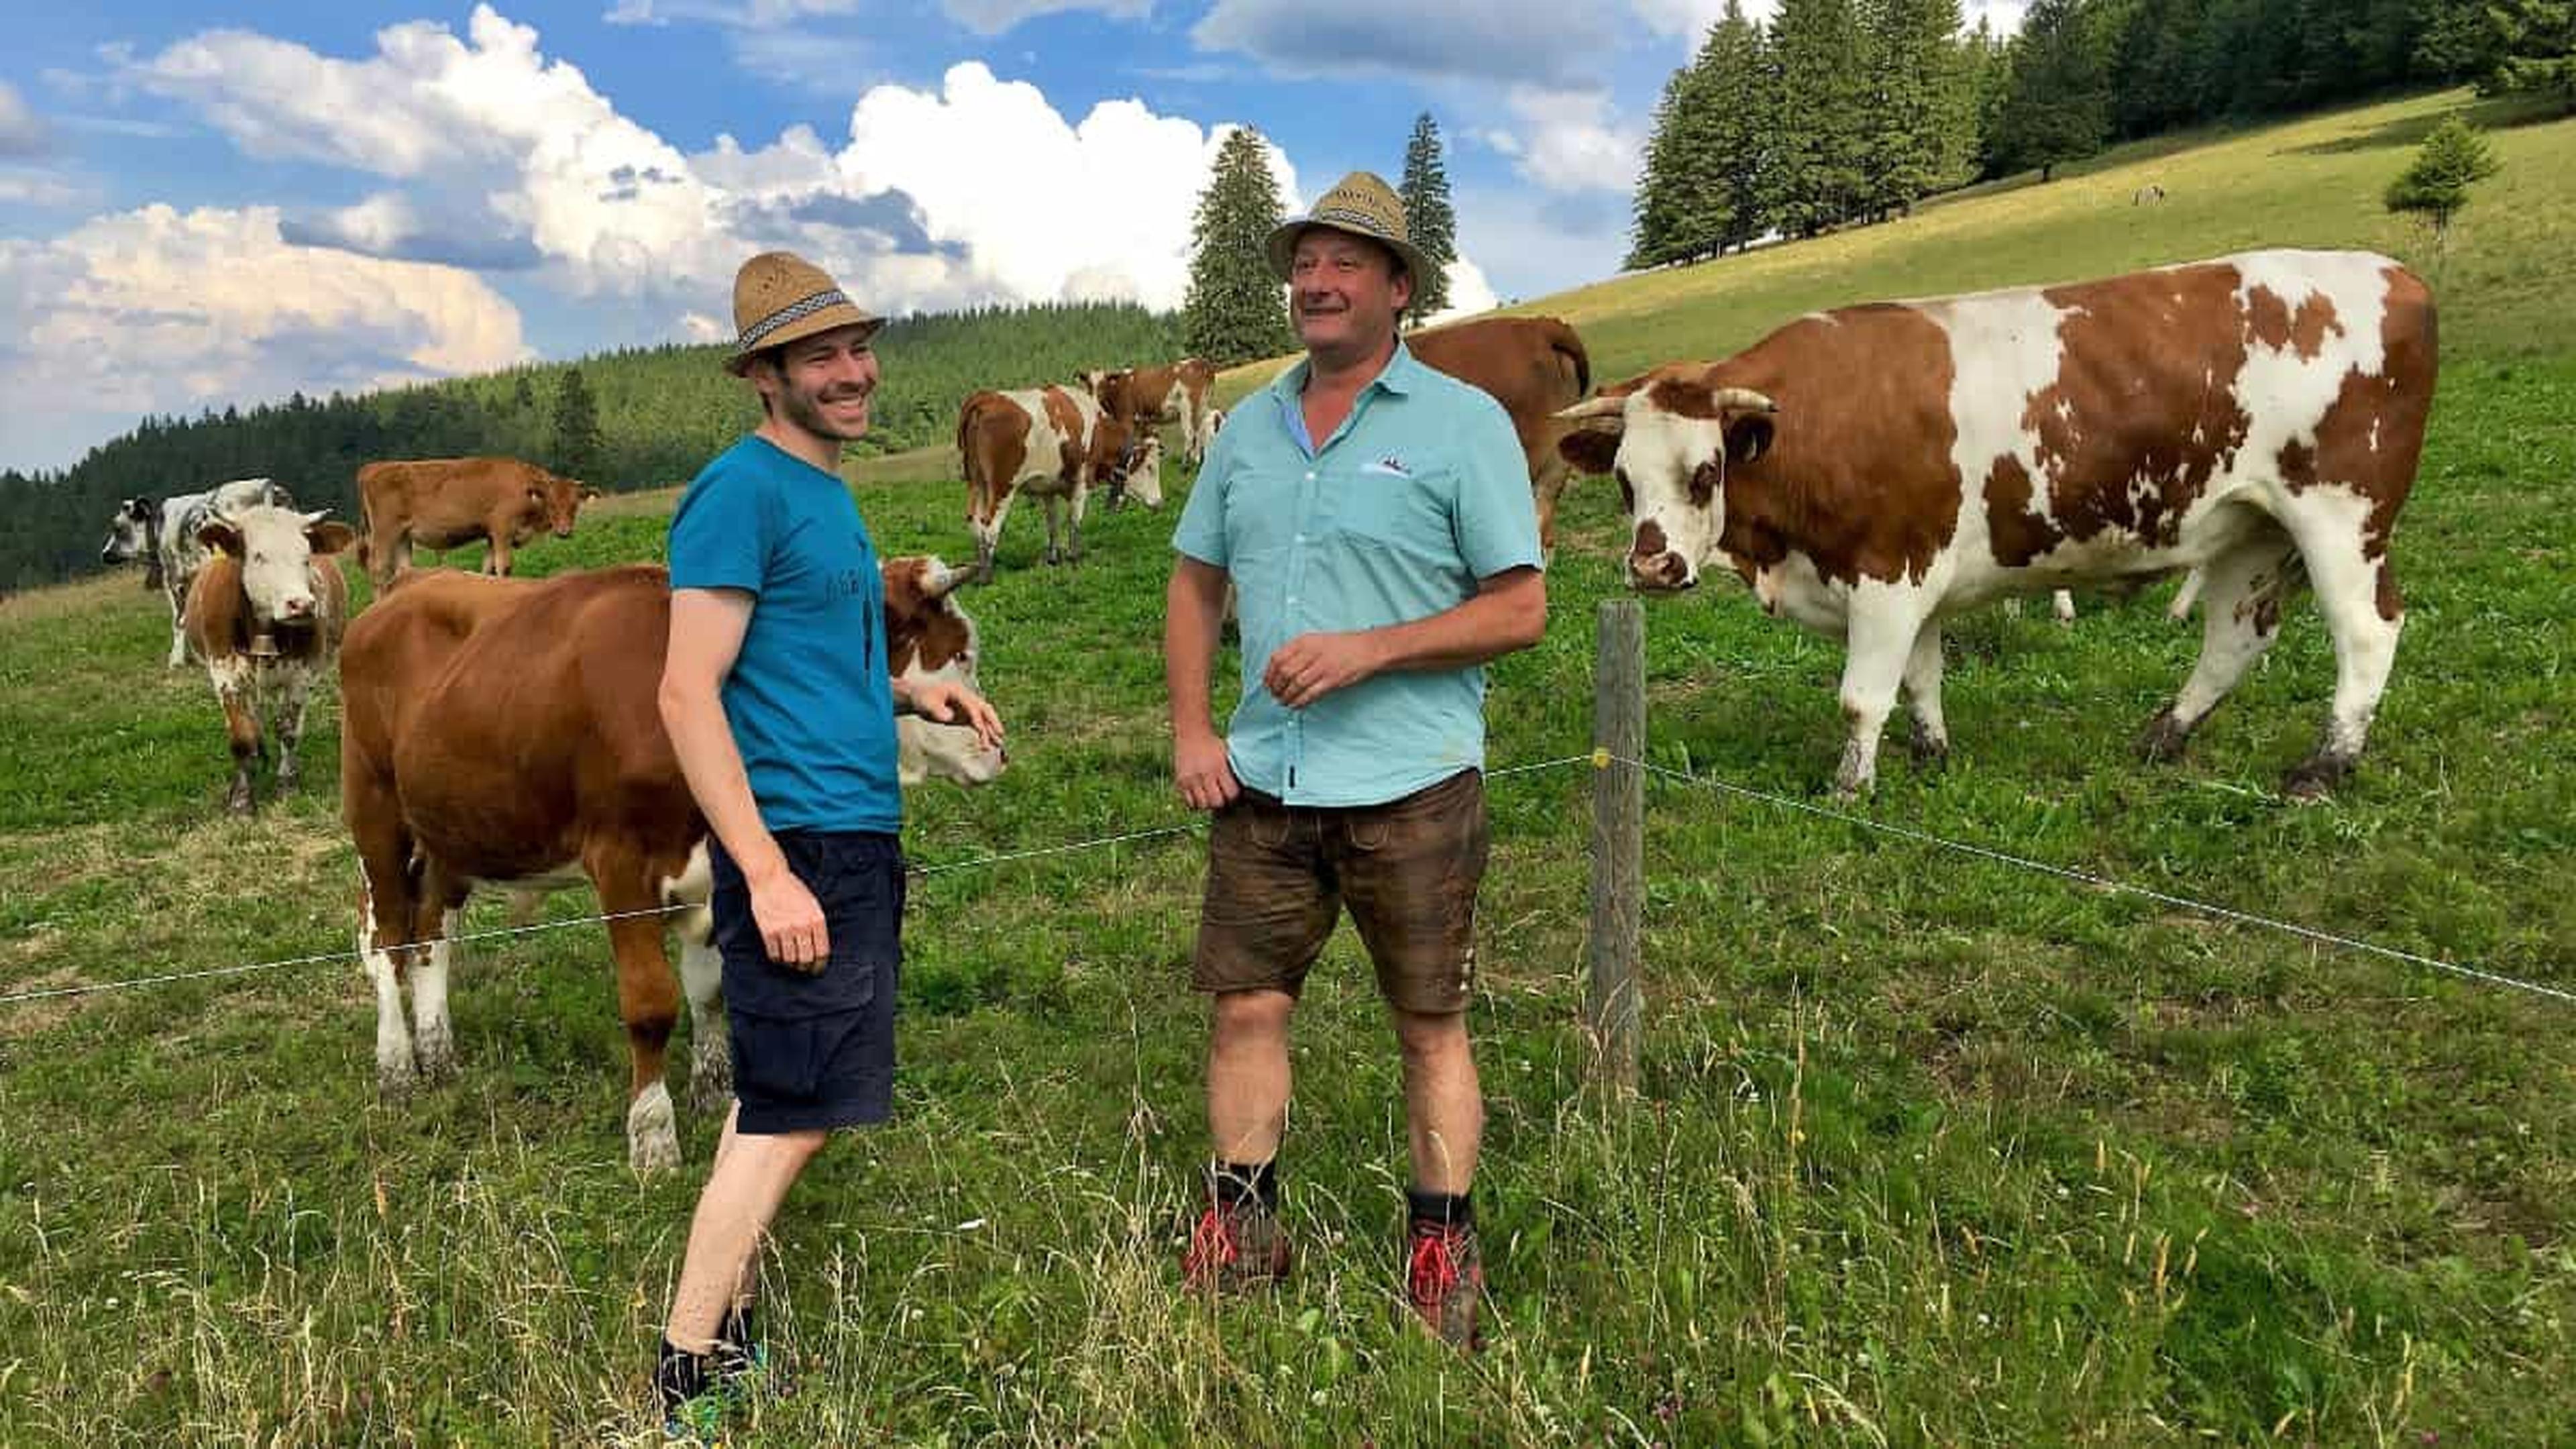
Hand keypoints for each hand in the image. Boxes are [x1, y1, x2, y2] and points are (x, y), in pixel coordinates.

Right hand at [748, 865, 829, 971]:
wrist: (770, 879)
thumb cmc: (793, 890)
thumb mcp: (813, 904)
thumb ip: (817, 925)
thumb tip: (819, 948)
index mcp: (817, 919)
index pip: (822, 952)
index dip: (820, 964)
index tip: (818, 968)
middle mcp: (802, 926)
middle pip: (807, 959)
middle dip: (807, 968)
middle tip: (805, 969)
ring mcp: (784, 930)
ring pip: (790, 960)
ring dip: (792, 965)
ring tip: (792, 963)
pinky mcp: (769, 931)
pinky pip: (774, 955)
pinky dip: (778, 959)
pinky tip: (780, 956)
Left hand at [903, 678, 1005, 748]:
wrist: (918, 694)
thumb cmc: (922, 697)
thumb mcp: (927, 702)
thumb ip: (937, 709)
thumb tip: (950, 717)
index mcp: (959, 691)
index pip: (973, 706)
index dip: (977, 719)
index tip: (981, 732)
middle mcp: (967, 697)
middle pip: (985, 708)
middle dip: (993, 722)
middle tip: (1000, 735)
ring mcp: (967, 706)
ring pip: (984, 717)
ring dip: (992, 730)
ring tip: (999, 744)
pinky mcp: (965, 714)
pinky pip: (978, 723)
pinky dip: (985, 732)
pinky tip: (988, 743)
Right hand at [1174, 728, 1239, 811]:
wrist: (1191, 732)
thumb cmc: (1212, 744)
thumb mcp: (1227, 754)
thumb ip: (1232, 771)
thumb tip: (1242, 787)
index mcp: (1220, 767)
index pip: (1231, 793)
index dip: (1233, 795)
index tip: (1232, 792)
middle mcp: (1205, 775)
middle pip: (1217, 802)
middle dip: (1221, 801)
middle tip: (1221, 795)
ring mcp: (1192, 779)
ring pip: (1203, 804)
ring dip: (1208, 803)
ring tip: (1209, 795)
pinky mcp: (1181, 781)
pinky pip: (1189, 801)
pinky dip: (1195, 801)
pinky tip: (1199, 794)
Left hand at [1262, 630, 1383, 708]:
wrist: (1367, 648)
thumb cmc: (1341, 646)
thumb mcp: (1316, 641)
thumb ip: (1298, 652)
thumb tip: (1279, 669)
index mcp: (1305, 641)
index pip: (1278, 657)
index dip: (1269, 673)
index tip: (1267, 683)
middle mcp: (1311, 652)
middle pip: (1284, 672)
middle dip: (1276, 687)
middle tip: (1274, 695)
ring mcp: (1322, 666)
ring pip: (1295, 684)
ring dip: (1286, 696)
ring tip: (1283, 702)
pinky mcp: (1332, 679)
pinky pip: (1310, 693)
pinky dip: (1300, 701)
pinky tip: (1296, 705)